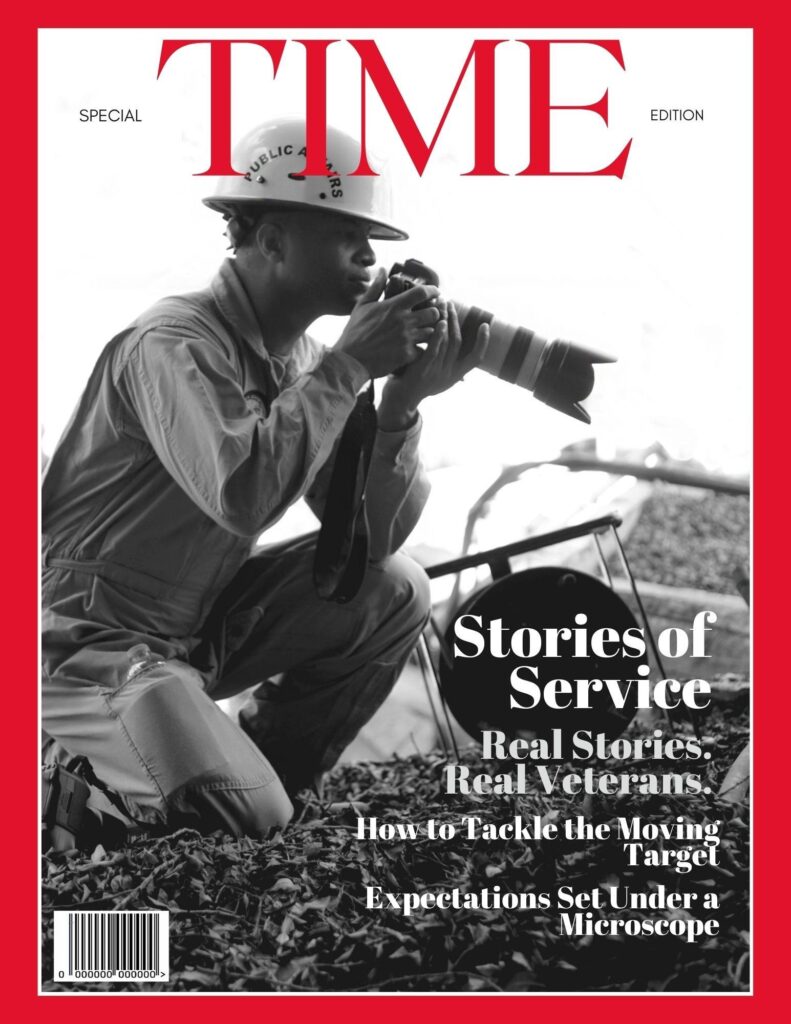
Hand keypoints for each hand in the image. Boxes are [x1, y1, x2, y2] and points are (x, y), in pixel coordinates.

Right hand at [333, 268, 440, 377]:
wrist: (350, 360)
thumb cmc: (354, 332)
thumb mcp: (362, 306)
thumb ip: (376, 287)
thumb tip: (383, 271)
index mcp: (394, 306)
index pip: (422, 292)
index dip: (433, 290)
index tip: (436, 292)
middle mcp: (404, 321)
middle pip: (433, 313)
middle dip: (434, 313)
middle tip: (430, 315)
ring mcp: (407, 338)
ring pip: (431, 332)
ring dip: (429, 331)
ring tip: (423, 332)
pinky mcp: (407, 355)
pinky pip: (424, 350)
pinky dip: (421, 350)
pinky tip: (416, 350)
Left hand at [378, 301, 488, 428]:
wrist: (399, 402)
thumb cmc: (415, 386)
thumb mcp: (435, 377)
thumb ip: (444, 362)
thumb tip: (451, 343)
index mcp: (454, 376)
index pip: (476, 358)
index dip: (483, 342)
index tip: (485, 325)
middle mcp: (448, 374)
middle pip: (457, 342)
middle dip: (455, 320)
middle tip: (450, 303)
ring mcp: (436, 373)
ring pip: (446, 343)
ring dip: (446, 321)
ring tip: (442, 304)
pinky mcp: (423, 371)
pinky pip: (434, 350)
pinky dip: (438, 335)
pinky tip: (439, 322)